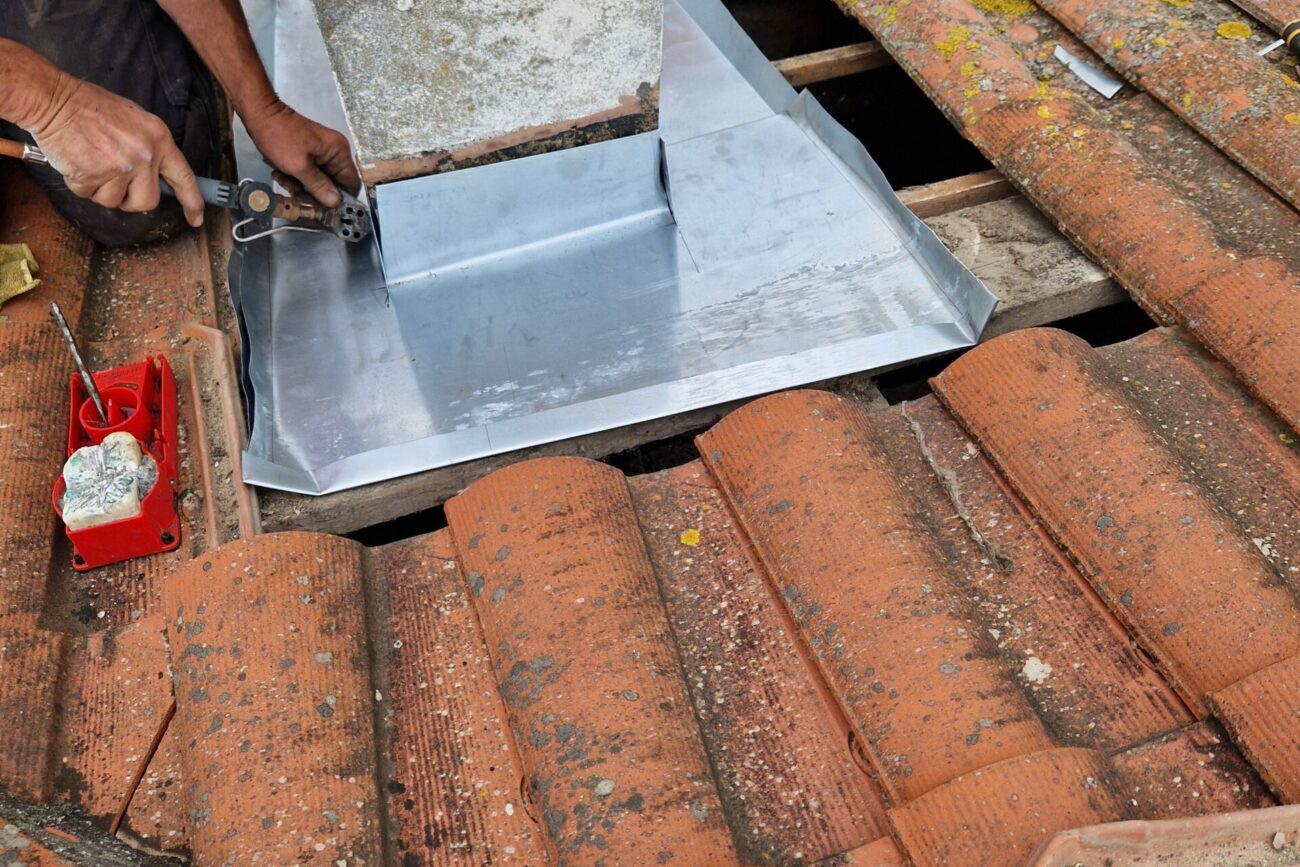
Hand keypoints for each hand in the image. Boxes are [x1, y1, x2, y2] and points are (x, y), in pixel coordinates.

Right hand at [27, 74, 203, 225]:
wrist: (54, 99)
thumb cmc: (90, 107)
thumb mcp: (134, 121)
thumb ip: (150, 149)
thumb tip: (156, 176)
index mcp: (159, 139)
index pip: (184, 177)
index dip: (192, 202)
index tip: (196, 218)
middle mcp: (145, 155)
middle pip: (147, 201)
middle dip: (130, 200)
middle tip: (114, 182)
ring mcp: (121, 166)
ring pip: (114, 201)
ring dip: (100, 190)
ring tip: (91, 162)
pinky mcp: (95, 175)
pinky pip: (89, 195)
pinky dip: (80, 184)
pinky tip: (77, 162)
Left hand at [243, 100, 359, 206]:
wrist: (260, 114)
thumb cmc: (279, 136)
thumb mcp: (299, 166)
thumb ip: (319, 186)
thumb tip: (336, 203)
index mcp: (339, 152)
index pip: (351, 184)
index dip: (340, 199)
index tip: (324, 208)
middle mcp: (335, 153)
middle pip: (334, 185)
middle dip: (314, 192)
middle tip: (295, 191)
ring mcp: (322, 153)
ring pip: (319, 182)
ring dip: (301, 186)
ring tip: (284, 178)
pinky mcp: (310, 154)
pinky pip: (309, 174)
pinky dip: (296, 178)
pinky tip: (282, 173)